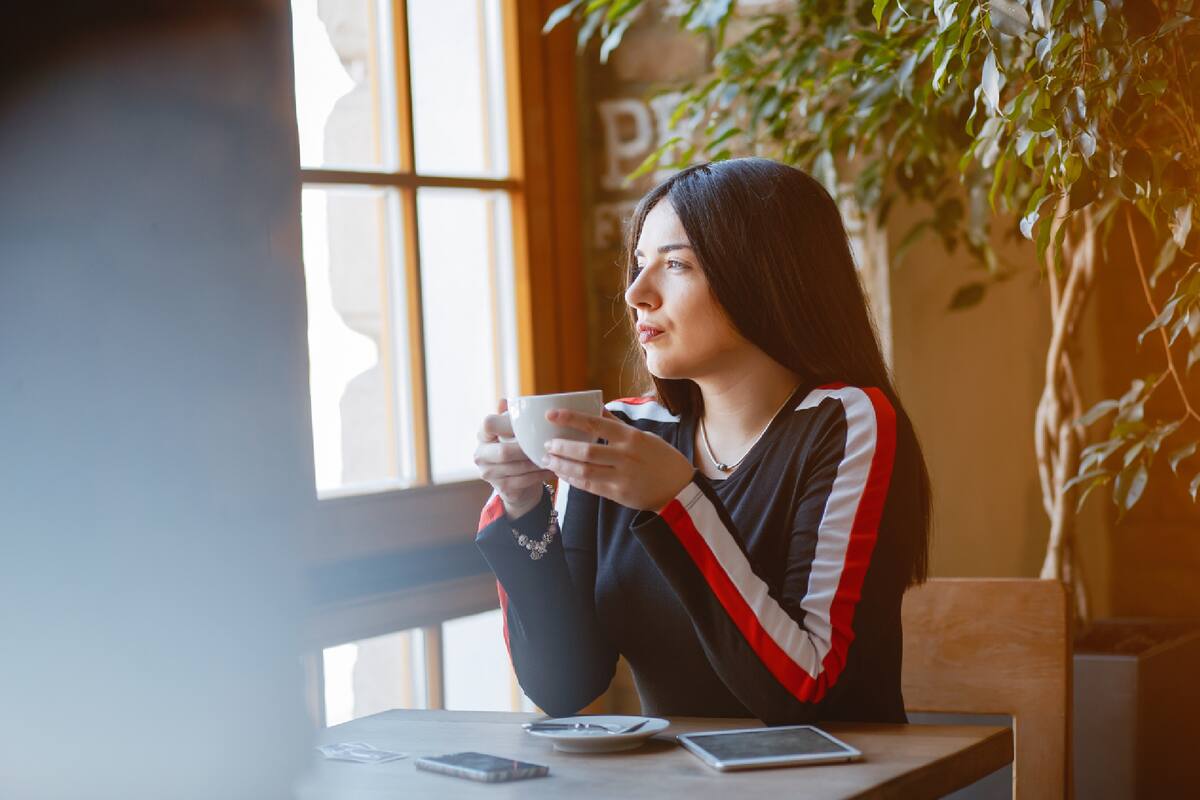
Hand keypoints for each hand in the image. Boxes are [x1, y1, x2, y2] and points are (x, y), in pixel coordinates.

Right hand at [474, 398, 556, 512]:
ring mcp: (488, 473)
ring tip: (554, 456)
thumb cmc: (516, 449)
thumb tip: (504, 401)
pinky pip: (523, 480)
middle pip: (504, 451)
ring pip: (516, 467)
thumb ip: (510, 417)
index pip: (488, 424)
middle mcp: (480, 454)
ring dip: (537, 462)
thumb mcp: (513, 432)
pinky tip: (551, 469)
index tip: (526, 424)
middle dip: (527, 449)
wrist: (516, 483)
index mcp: (482, 435)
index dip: (506, 423)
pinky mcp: (500, 488)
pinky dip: (539, 475)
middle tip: (548, 444)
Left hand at [540, 407, 695, 512]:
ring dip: (562, 465)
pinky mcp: (619, 494)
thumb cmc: (661, 458)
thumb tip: (598, 407)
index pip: (595, 423)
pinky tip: (562, 474)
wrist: (679, 488)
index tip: (551, 415)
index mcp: (631, 437)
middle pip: (585, 451)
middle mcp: (625, 456)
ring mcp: (622, 476)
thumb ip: (618, 425)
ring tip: (548, 460)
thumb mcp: (644, 436)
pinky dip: (572, 479)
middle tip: (546, 444)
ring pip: (584, 471)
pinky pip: (589, 486)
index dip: (570, 418)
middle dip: (561, 447)